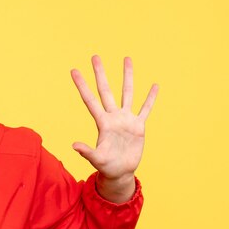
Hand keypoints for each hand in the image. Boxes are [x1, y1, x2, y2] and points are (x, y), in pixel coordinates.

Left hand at [70, 56, 157, 201]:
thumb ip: (86, 152)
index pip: (90, 100)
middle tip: (95, 56)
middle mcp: (113, 117)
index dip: (82, 85)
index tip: (74, 70)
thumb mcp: (96, 159)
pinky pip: (145, 109)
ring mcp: (126, 120)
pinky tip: (154, 86)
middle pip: (106, 90)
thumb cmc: (106, 167)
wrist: (120, 172)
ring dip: (127, 77)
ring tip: (127, 59)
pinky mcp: (138, 127)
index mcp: (102, 123)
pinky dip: (150, 98)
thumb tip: (74, 145)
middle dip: (101, 73)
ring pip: (127, 93)